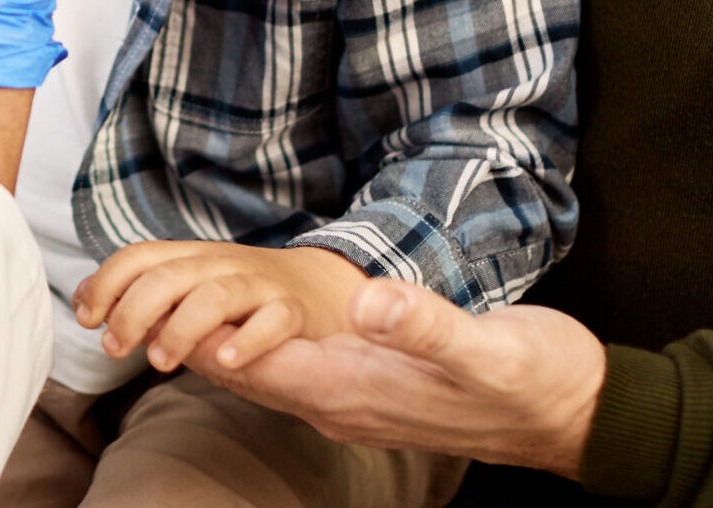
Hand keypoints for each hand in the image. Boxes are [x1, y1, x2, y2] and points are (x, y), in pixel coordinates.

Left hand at [73, 240, 367, 372]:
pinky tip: (229, 360)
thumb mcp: (190, 292)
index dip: (105, 283)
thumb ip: (144, 298)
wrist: (322, 288)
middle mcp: (222, 264)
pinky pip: (273, 319)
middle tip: (116, 348)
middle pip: (170, 274)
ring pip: (216, 293)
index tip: (88, 319)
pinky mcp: (293, 310)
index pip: (140, 255)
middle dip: (133, 310)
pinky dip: (249, 339)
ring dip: (181, 327)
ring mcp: (259, 284)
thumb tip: (84, 302)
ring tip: (161, 361)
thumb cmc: (243, 299)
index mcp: (192, 258)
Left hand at [182, 281, 607, 479]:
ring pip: (273, 376)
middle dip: (197, 345)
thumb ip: (423, 324)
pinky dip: (264, 351)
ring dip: (224, 349)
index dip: (210, 343)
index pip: (265, 367)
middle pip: (254, 376)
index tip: (159, 316)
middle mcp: (351, 401)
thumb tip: (366, 301)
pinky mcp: (379, 388)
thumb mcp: (482, 345)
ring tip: (172, 315)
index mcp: (363, 388)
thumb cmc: (530, 377)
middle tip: (139, 313)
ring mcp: (364, 399)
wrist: (572, 411)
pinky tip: (253, 327)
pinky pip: (302, 373)